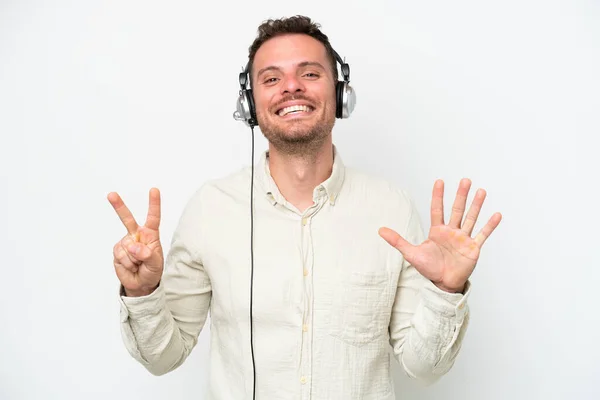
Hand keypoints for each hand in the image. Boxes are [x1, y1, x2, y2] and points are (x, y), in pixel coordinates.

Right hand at [107, 188, 163, 296]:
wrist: (141, 284)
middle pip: (127, 219)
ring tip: (138, 264)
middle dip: (118, 206)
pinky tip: (131, 266)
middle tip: (111, 194)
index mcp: (150, 234)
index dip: (154, 204)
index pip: (153, 217)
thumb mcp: (156, 264)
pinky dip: (127, 263)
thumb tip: (135, 247)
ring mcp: (125, 242)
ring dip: (134, 259)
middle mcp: (136, 235)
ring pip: (127, 246)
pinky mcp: (117, 251)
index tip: (154, 190)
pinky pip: (120, 255)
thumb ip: (148, 255)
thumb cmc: (152, 270)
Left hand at [379, 178, 501, 292]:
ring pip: (470, 218)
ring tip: (481, 191)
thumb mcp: (411, 253)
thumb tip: (380, 230)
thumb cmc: (428, 268)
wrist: (442, 284)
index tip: (440, 181)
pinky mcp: (473, 248)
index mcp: (437, 231)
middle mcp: (451, 231)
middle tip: (465, 180)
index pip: (437, 209)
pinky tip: (496, 214)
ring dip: (476, 205)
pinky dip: (490, 225)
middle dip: (461, 195)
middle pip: (457, 209)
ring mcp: (463, 238)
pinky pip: (482, 234)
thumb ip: (397, 241)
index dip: (438, 196)